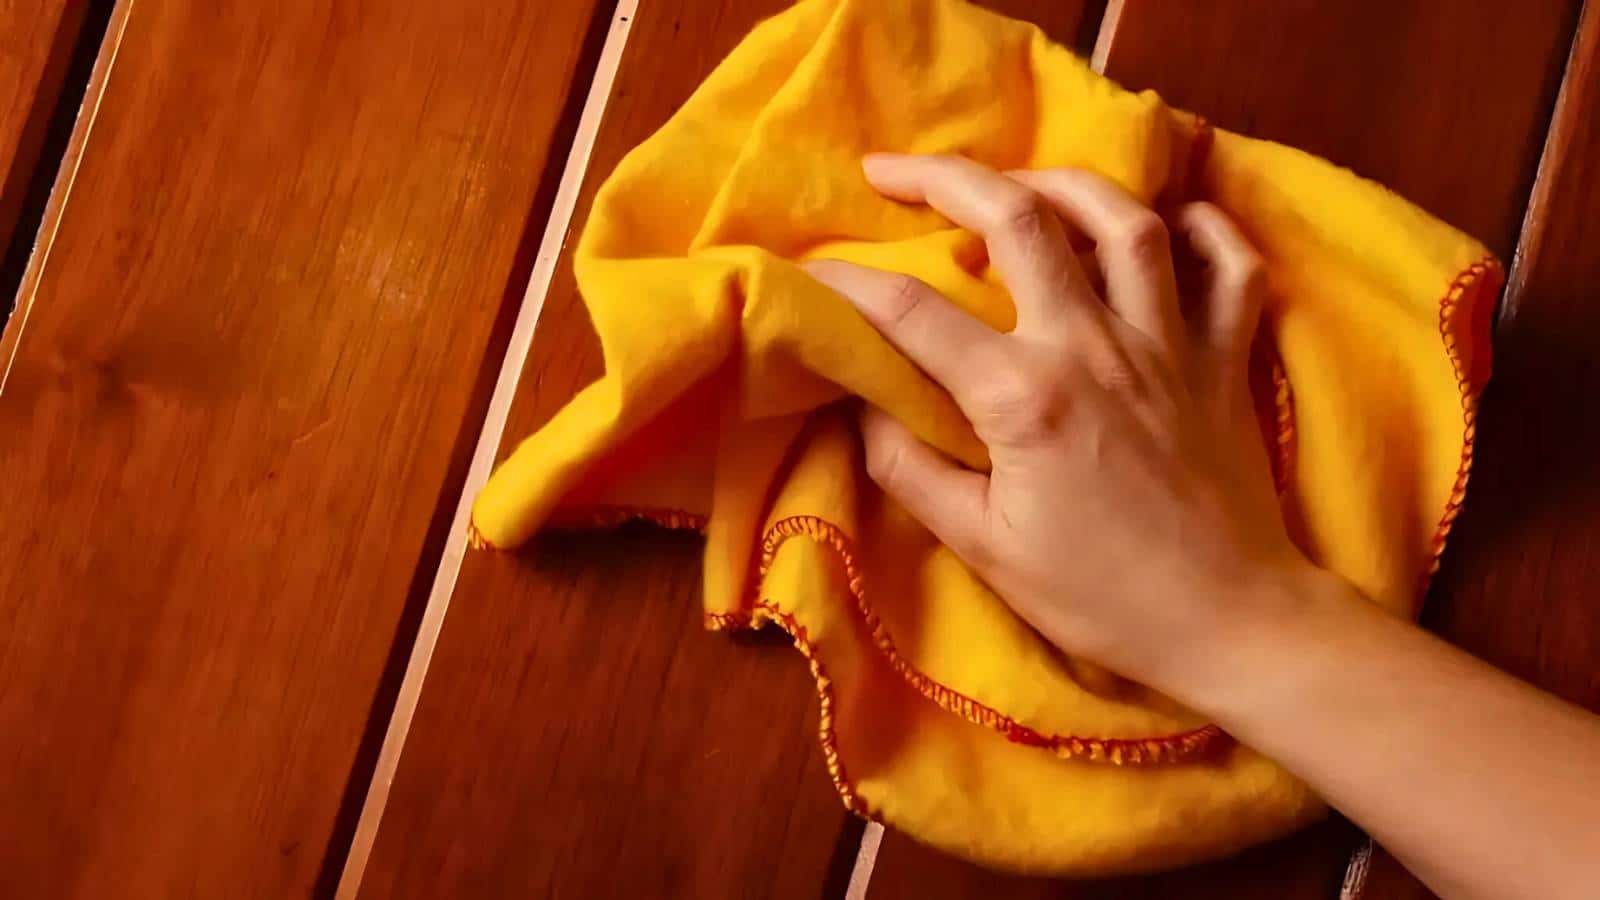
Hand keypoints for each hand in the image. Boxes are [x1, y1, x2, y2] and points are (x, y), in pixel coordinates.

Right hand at [806, 153, 1313, 693]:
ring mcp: (1169, 343)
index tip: (815, 271)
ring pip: (1125, 220)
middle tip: (894, 170)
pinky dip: (1205, 231)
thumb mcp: (983, 548)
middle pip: (1020, 219)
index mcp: (1024, 396)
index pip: (915, 313)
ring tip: (1023, 185)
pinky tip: (1168, 225)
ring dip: (1066, 184)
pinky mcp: (1225, 357)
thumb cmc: (1099, 596)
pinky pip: (1230, 266)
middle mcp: (1095, 345)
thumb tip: (864, 406)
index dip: (852, 282)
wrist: (1228, 621)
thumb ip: (912, 469)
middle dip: (947, 177)